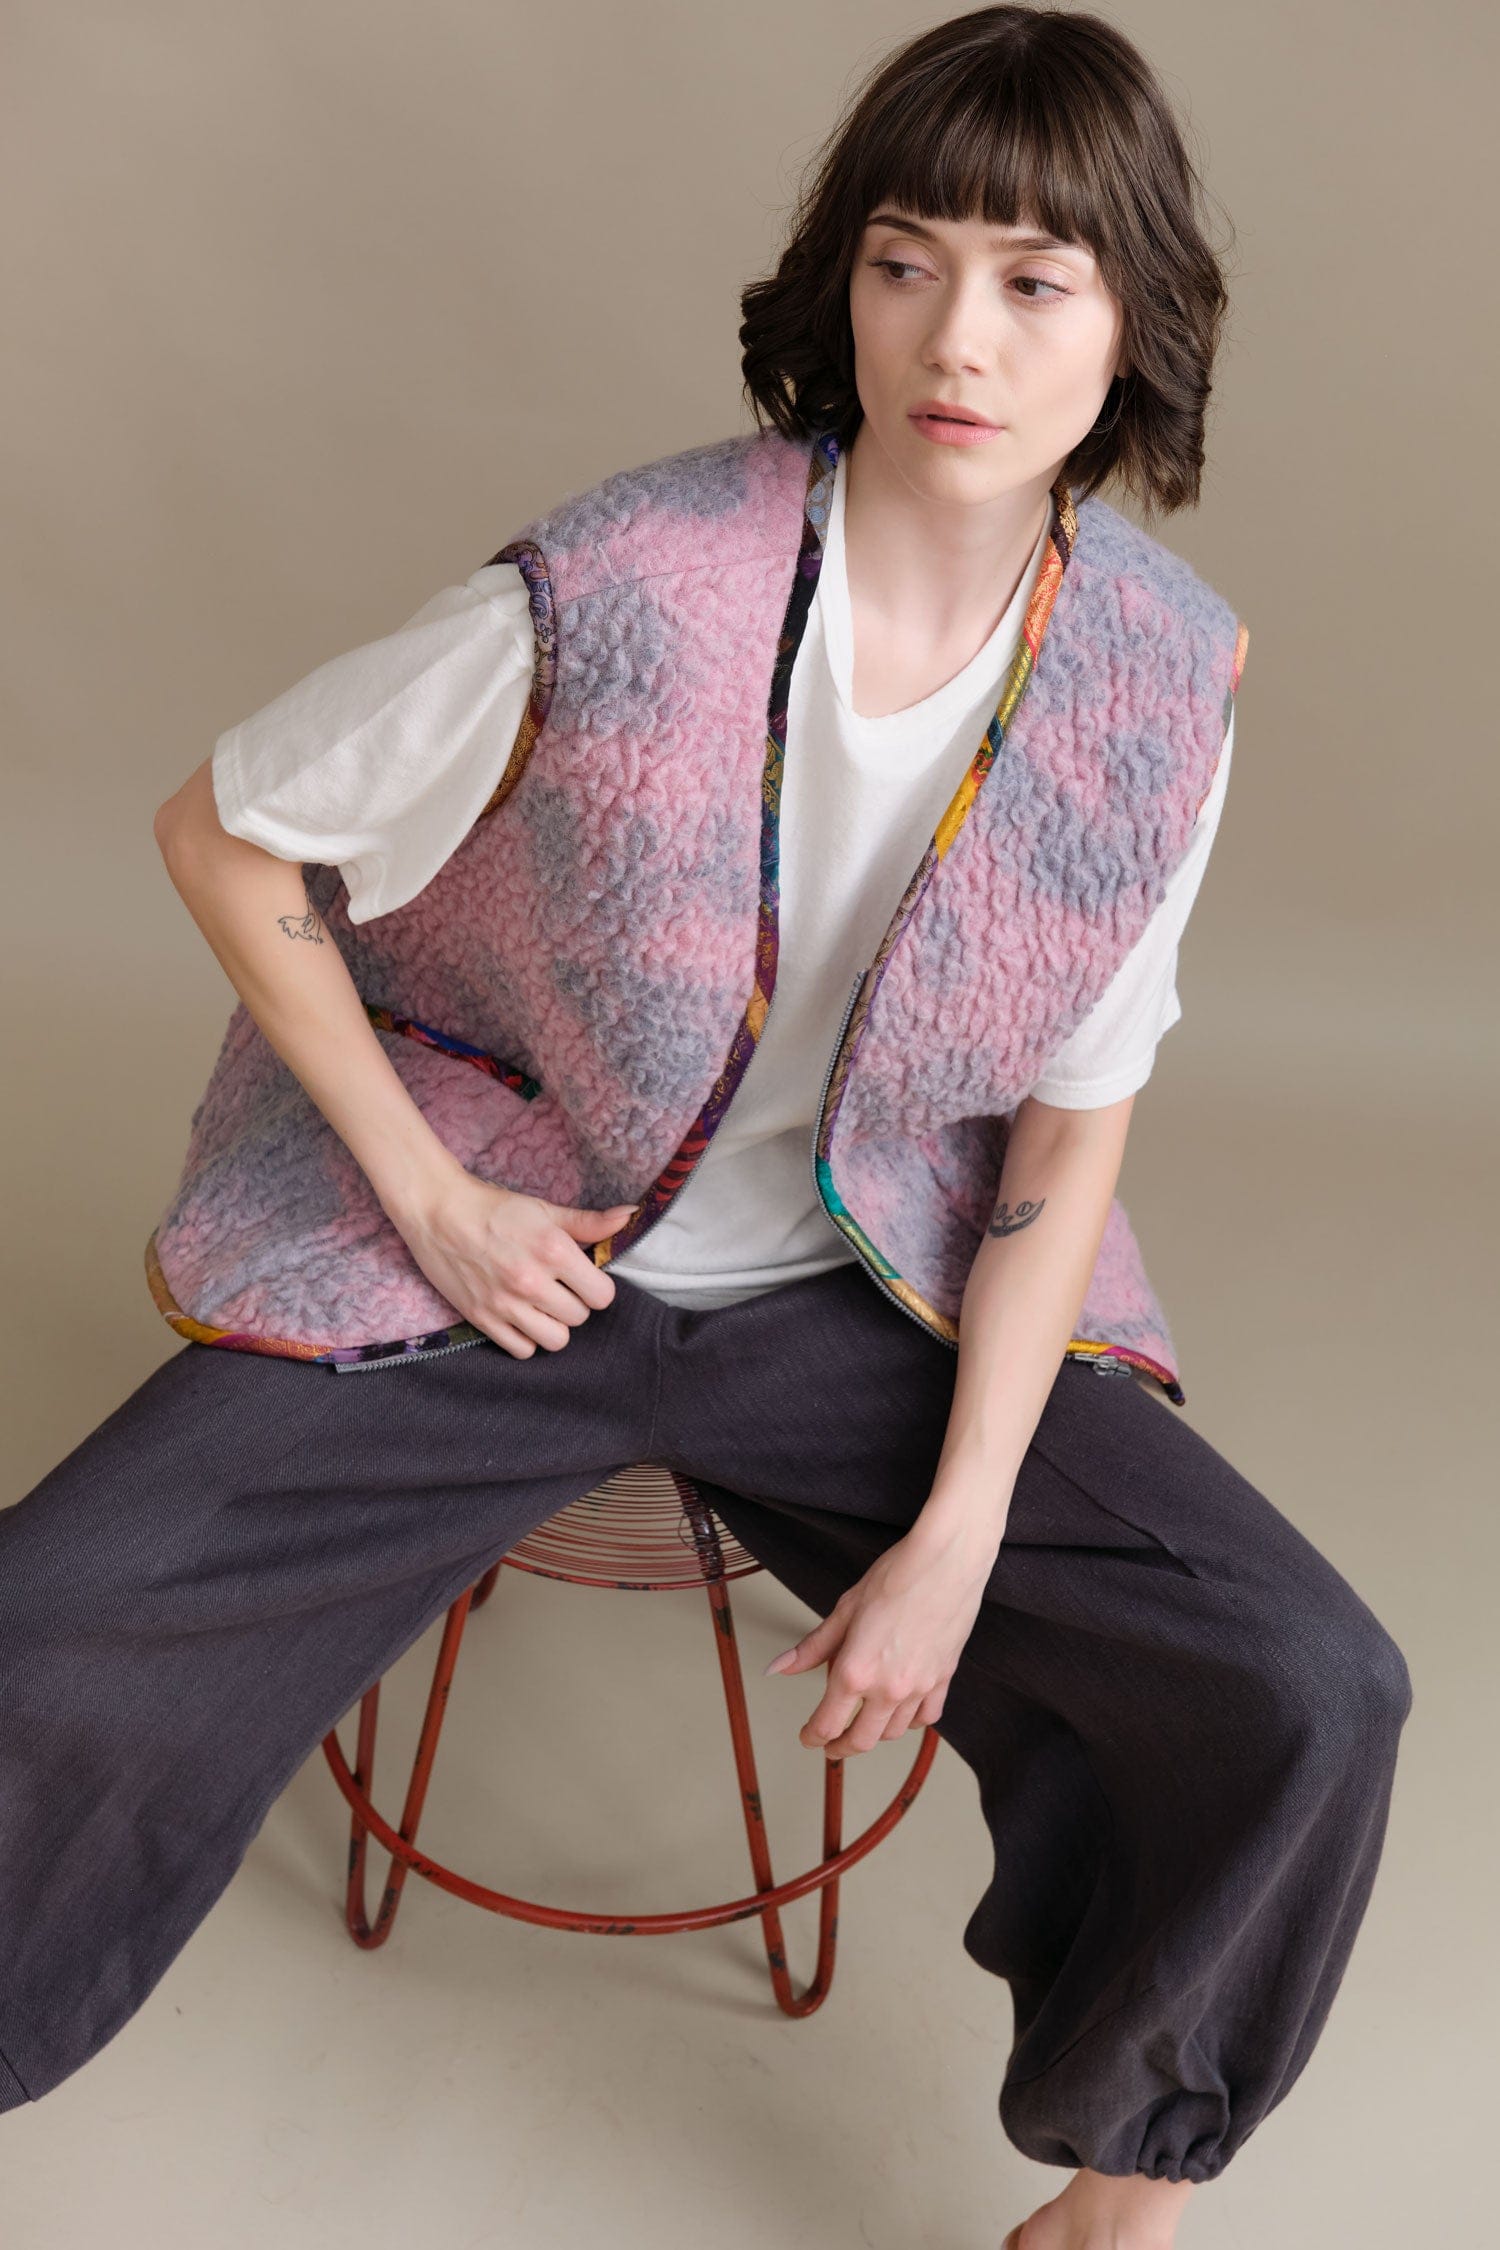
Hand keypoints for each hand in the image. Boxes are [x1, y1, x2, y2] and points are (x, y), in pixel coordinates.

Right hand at [390, 1168, 638, 1357]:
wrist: (438, 1212)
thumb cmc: (494, 1208)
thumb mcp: (545, 1210)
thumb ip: (589, 1223)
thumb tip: (629, 1217)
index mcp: (553, 1250)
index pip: (602, 1296)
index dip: (596, 1288)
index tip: (581, 1278)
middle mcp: (532, 1281)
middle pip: (580, 1318)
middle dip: (574, 1303)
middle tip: (557, 1288)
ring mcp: (505, 1304)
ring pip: (556, 1340)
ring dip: (553, 1325)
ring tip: (541, 1306)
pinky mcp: (481, 1318)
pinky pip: (522, 1351)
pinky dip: (525, 1339)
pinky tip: (520, 1317)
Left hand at [762, 1518, 1000, 1756]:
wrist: (946, 1562)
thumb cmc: (896, 1577)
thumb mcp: (844, 1610)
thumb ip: (813, 1647)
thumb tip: (779, 1668)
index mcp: (855, 1671)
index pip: (827, 1723)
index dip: (812, 1736)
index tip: (808, 1737)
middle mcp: (887, 1688)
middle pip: (860, 1740)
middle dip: (841, 1747)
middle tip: (831, 1745)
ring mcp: (919, 1687)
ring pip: (893, 1732)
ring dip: (874, 1734)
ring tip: (864, 1724)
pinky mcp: (943, 1679)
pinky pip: (926, 1717)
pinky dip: (911, 1721)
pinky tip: (902, 1711)